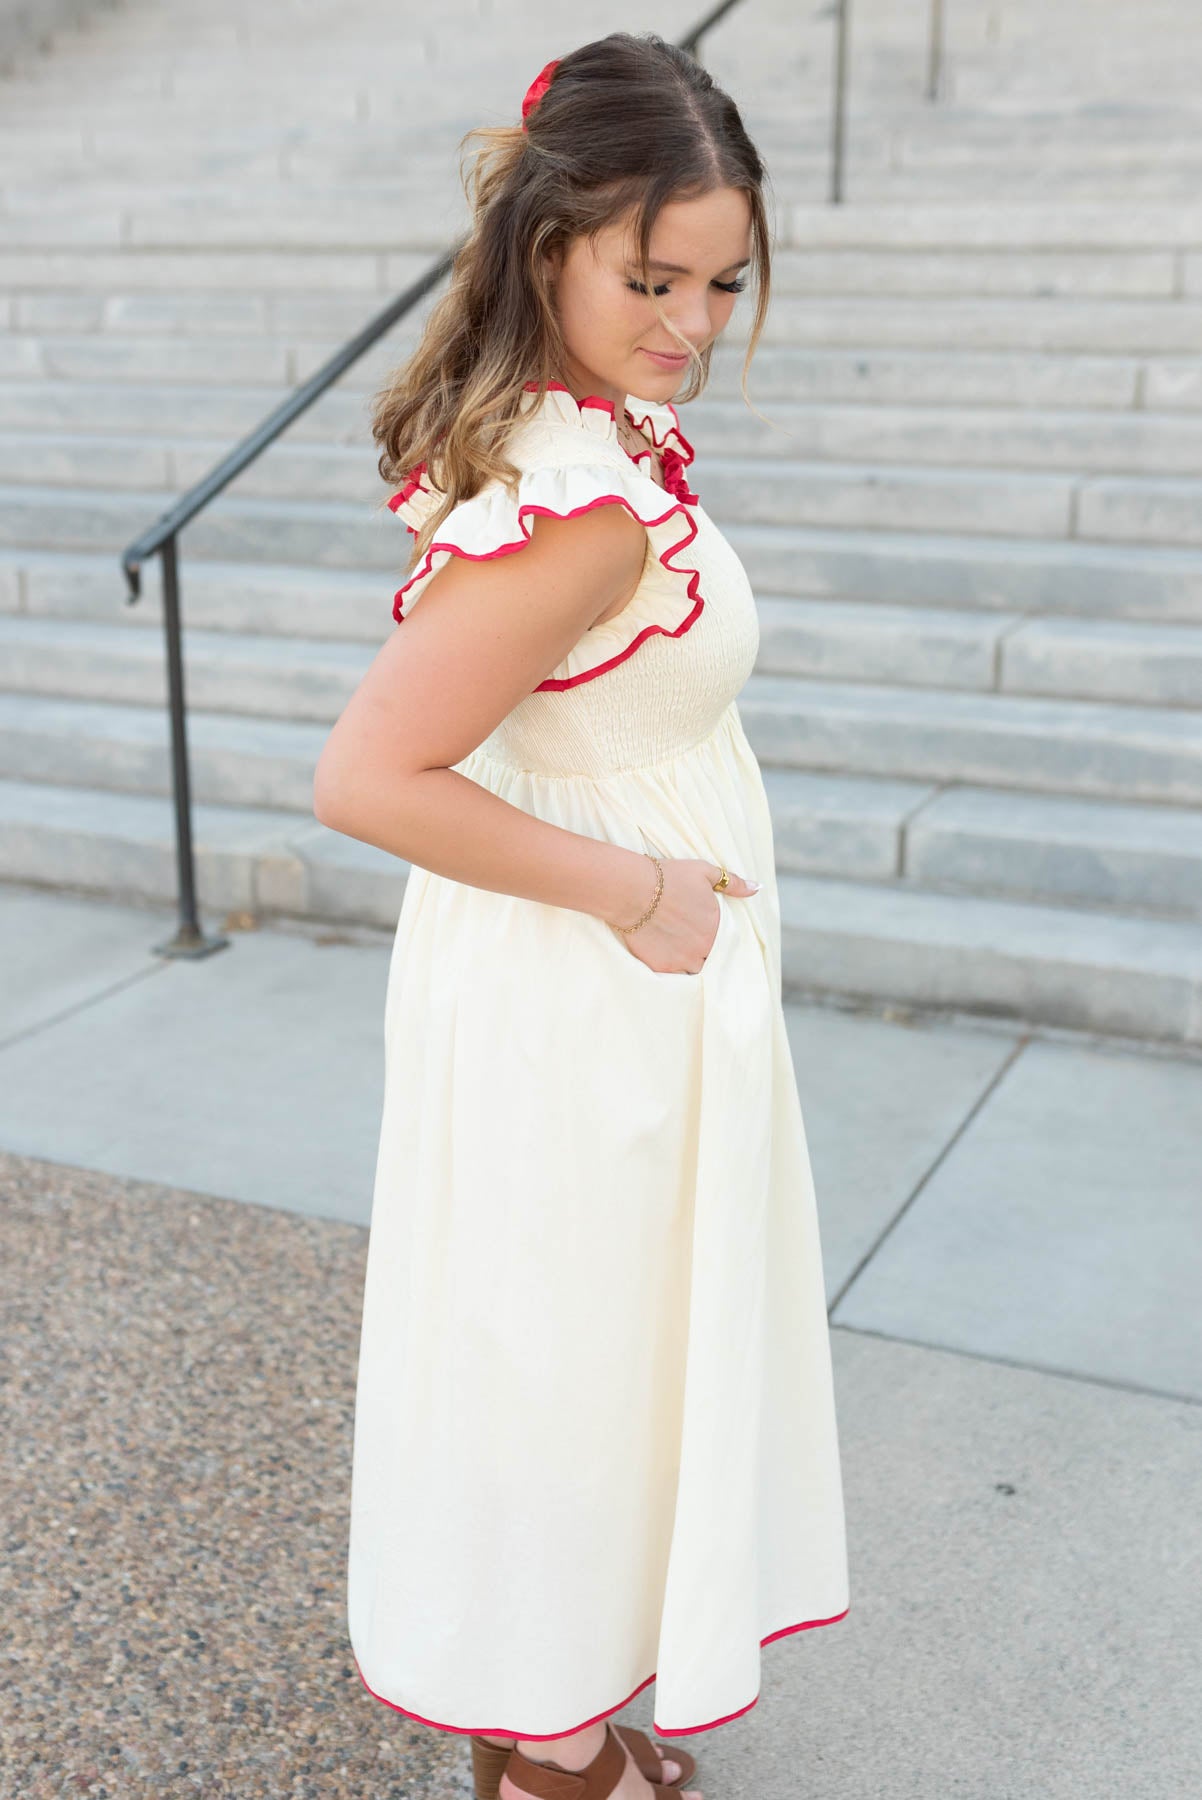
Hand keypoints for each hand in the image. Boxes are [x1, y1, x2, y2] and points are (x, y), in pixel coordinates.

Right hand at [611, 858, 759, 973]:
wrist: (633, 890)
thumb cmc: (669, 877)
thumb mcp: (704, 872)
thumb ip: (733, 883)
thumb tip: (757, 888)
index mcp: (716, 926)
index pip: (725, 942)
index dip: (715, 938)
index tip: (703, 931)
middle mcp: (703, 947)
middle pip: (710, 958)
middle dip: (702, 951)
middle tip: (688, 940)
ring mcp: (682, 960)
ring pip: (693, 970)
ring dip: (689, 962)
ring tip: (676, 950)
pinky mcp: (662, 967)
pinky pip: (672, 976)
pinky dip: (670, 968)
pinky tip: (662, 955)